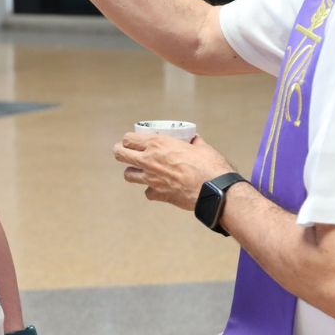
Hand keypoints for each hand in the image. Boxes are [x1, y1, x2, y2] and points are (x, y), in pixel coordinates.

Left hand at [113, 133, 235, 210]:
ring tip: (141, 171)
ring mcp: (151, 179)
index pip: (129, 139)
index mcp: (158, 144)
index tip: (133, 141)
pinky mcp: (158, 194)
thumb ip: (193, 142)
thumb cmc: (208, 166)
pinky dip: (151, 191)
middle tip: (126, 153)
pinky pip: (147, 193)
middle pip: (120, 154)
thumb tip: (194, 140)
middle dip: (121, 152)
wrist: (214, 189)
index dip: (128, 140)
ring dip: (133, 172)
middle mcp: (149, 160)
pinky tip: (159, 188)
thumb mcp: (200, 147)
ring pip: (128, 175)